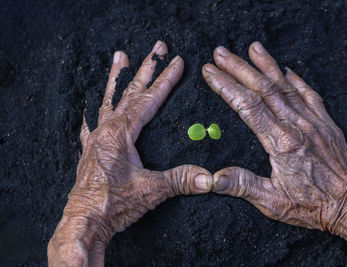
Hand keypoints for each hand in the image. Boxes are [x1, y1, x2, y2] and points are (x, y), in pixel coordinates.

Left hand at [48, 41, 211, 265]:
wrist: (84, 222)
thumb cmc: (113, 204)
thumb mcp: (152, 190)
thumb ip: (181, 180)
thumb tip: (209, 178)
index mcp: (121, 133)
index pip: (149, 100)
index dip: (165, 80)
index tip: (176, 62)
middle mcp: (107, 130)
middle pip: (130, 92)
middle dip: (146, 69)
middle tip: (156, 47)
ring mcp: (96, 139)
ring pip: (109, 101)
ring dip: (117, 79)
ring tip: (119, 58)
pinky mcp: (92, 152)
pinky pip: (94, 124)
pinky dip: (96, 112)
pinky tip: (91, 107)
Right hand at [202, 42, 346, 265]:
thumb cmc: (313, 205)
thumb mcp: (273, 202)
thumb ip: (242, 185)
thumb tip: (213, 177)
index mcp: (281, 143)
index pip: (247, 105)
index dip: (226, 86)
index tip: (211, 72)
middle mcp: (298, 126)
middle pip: (264, 88)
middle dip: (239, 68)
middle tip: (221, 53)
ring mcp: (314, 121)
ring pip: (286, 86)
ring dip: (267, 65)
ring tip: (252, 48)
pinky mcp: (327, 124)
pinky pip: (311, 95)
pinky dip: (298, 80)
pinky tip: (288, 70)